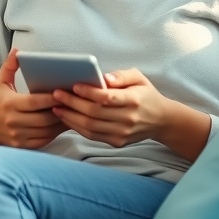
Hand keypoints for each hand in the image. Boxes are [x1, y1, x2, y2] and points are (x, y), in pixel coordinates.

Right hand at [0, 49, 66, 148]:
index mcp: (10, 104)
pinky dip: (55, 133)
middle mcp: (13, 121)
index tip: (64, 93)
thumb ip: (9, 66)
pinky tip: (63, 124)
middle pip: (44, 118)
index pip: (35, 102)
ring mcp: (18, 136)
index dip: (52, 99)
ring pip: (47, 130)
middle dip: (61, 111)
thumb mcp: (1, 82)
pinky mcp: (22, 146)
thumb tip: (17, 51)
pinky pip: (44, 140)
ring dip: (62, 123)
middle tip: (75, 104)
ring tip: (74, 113)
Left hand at [53, 68, 211, 159]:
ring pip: (90, 127)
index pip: (107, 98)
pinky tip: (67, 117)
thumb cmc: (145, 94)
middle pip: (94, 113)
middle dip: (72, 103)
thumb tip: (104, 78)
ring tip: (56, 107)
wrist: (161, 120)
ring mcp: (122, 133)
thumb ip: (121, 75)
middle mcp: (128, 118)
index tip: (73, 85)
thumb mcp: (139, 78)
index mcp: (133, 100)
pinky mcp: (117, 142)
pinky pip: (92, 135)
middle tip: (56, 94)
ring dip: (70, 117)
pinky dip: (77, 127)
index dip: (88, 92)